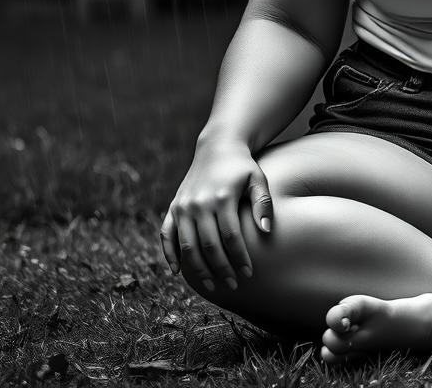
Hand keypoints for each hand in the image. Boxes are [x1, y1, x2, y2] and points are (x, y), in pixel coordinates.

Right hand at [160, 139, 273, 289]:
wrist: (218, 146)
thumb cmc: (243, 166)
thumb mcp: (257, 179)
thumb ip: (263, 203)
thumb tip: (265, 230)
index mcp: (222, 197)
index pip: (231, 237)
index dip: (239, 258)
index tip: (249, 273)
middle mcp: (199, 203)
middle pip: (209, 246)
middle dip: (221, 269)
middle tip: (234, 284)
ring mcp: (183, 206)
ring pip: (187, 246)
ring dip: (199, 269)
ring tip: (213, 285)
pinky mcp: (174, 206)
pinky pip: (166, 235)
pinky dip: (169, 254)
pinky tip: (178, 272)